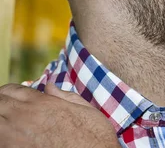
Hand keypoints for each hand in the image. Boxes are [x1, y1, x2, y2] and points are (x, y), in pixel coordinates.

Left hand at [0, 83, 120, 147]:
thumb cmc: (94, 136)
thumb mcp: (85, 109)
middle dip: (1, 104)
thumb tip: (49, 86)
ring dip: (0, 119)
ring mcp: (15, 137)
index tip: (12, 98)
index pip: (10, 90)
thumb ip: (64, 96)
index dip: (8, 93)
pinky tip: (10, 138)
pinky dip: (2, 137)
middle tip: (7, 109)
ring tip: (9, 124)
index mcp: (41, 103)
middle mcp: (24, 116)